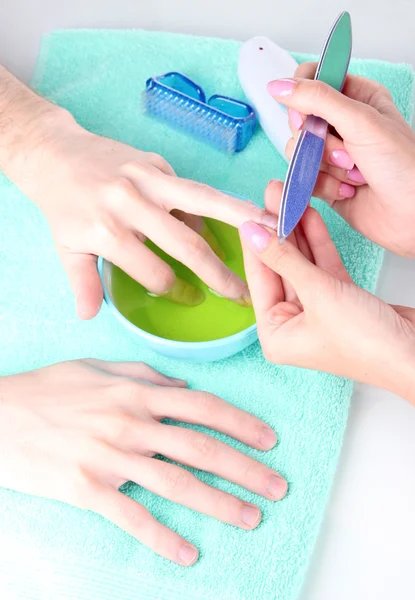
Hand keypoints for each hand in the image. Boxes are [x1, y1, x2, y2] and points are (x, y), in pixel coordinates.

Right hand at [0, 359, 286, 564]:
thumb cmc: (48, 389)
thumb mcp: (96, 367)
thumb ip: (143, 374)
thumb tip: (182, 385)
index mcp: (136, 393)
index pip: (203, 406)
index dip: (241, 423)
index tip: (269, 439)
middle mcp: (130, 423)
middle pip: (200, 448)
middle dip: (245, 468)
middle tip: (277, 487)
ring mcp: (110, 458)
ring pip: (176, 483)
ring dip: (218, 503)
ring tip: (250, 517)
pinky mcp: (87, 490)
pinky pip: (132, 517)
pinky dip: (162, 538)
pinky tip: (188, 553)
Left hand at [13, 110, 276, 317]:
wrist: (54, 153)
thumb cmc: (63, 205)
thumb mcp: (65, 248)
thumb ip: (82, 282)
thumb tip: (90, 316)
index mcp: (106, 231)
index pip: (153, 272)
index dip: (175, 290)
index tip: (191, 298)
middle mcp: (131, 204)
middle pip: (186, 246)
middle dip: (219, 274)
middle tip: (243, 295)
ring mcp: (146, 178)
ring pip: (204, 202)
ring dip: (242, 219)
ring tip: (275, 232)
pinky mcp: (157, 162)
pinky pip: (193, 188)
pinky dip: (219, 202)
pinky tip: (244, 214)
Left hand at [240, 180, 414, 402]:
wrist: (414, 352)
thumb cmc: (366, 340)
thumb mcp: (318, 294)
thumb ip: (284, 260)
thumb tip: (252, 232)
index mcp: (276, 335)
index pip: (259, 279)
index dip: (256, 243)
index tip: (249, 211)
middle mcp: (292, 325)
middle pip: (280, 269)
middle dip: (277, 233)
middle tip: (271, 196)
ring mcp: (316, 311)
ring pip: (301, 265)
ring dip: (297, 233)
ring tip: (287, 198)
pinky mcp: (339, 299)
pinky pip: (322, 267)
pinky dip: (318, 243)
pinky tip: (308, 216)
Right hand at [267, 64, 414, 256]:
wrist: (412, 215)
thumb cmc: (403, 166)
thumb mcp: (360, 121)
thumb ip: (317, 99)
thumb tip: (277, 86)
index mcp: (358, 97)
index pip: (312, 79)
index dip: (301, 96)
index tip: (305, 116)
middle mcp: (343, 123)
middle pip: (300, 119)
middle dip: (318, 141)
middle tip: (345, 151)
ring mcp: (332, 154)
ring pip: (299, 151)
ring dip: (324, 166)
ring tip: (353, 173)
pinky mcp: (325, 181)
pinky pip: (304, 177)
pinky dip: (323, 186)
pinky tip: (347, 190)